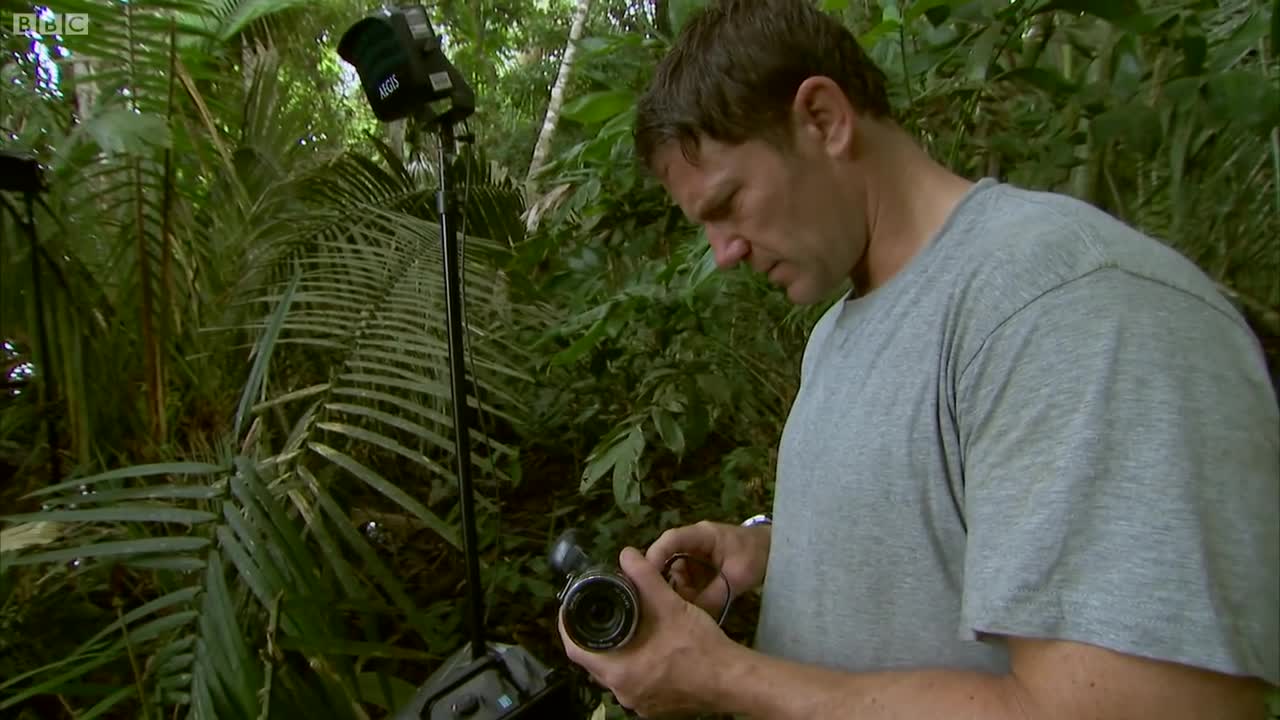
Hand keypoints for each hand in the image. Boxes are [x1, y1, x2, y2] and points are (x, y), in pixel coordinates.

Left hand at [559, 546, 737, 717]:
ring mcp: (640, 705)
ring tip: (626, 626)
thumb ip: (644, 577)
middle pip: (596, 662)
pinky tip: (649, 649)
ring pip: (617, 674)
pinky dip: (637, 666)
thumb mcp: (669, 604)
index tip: (573, 607)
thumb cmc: (698, 643)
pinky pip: (636, 684)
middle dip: (596, 637)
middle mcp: (623, 694)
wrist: (732, 679)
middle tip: (602, 612)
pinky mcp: (656, 708)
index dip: (570, 626)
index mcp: (618, 672)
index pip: (576, 649)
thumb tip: (626, 554)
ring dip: (618, 652)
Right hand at [645, 520, 770, 615]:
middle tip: (659, 604)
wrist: (774, 552)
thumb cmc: (757, 554)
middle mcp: (691, 543)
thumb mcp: (738, 576)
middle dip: (661, 582)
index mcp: (700, 535)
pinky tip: (687, 611)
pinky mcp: (697, 570)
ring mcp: (692, 557)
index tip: (645, 580)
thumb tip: (693, 617)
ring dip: (675, 593)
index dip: (654, 557)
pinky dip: (684, 596)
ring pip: (672, 575)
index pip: (670, 540)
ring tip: (677, 612)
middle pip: (665, 559)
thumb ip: (715, 594)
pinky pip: (683, 583)